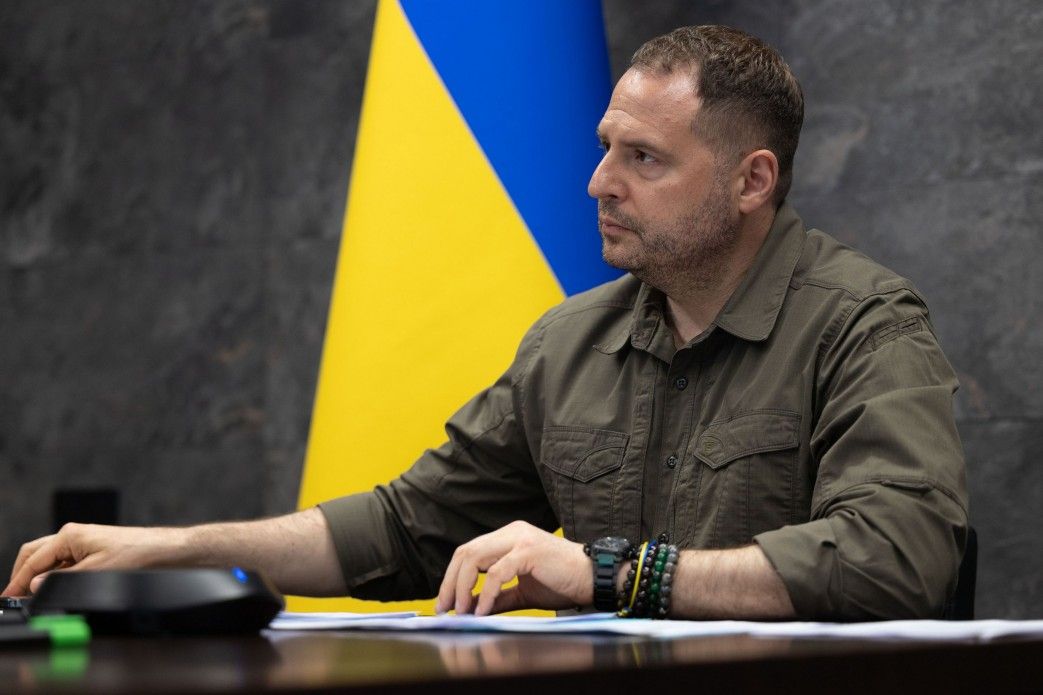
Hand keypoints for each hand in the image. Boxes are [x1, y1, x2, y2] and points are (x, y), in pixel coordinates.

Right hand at [4, 523, 185, 595]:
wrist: (164, 551)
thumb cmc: (137, 553)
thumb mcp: (95, 572)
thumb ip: (62, 579)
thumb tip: (36, 585)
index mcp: (70, 535)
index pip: (32, 560)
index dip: (17, 581)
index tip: (8, 597)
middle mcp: (73, 535)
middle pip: (35, 554)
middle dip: (22, 575)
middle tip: (15, 597)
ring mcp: (83, 542)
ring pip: (48, 559)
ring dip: (38, 575)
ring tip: (33, 596)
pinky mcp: (92, 550)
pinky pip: (64, 563)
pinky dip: (55, 575)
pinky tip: (56, 588)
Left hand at [435, 521, 591, 615]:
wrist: (594, 578)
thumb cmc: (562, 583)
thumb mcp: (522, 591)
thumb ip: (497, 596)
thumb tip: (470, 608)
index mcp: (508, 537)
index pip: (468, 552)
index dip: (452, 578)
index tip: (445, 604)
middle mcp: (511, 532)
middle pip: (466, 552)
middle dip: (450, 583)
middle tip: (445, 610)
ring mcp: (520, 538)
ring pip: (475, 558)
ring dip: (462, 587)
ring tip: (461, 612)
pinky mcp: (529, 551)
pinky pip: (497, 572)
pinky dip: (485, 593)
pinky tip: (481, 611)